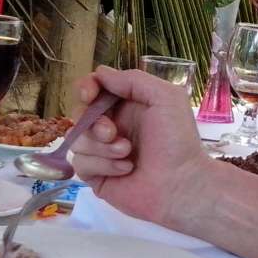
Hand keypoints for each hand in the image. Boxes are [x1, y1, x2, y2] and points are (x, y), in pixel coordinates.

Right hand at [70, 66, 204, 223]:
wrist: (180, 183)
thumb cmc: (177, 139)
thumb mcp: (165, 97)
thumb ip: (133, 80)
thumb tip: (100, 73)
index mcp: (128, 105)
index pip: (95, 89)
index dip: (86, 88)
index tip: (89, 95)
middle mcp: (113, 125)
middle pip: (79, 113)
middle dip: (93, 122)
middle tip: (112, 133)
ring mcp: (102, 151)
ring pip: (77, 139)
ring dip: (102, 147)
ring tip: (128, 153)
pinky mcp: (96, 175)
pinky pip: (81, 163)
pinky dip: (104, 165)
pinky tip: (126, 170)